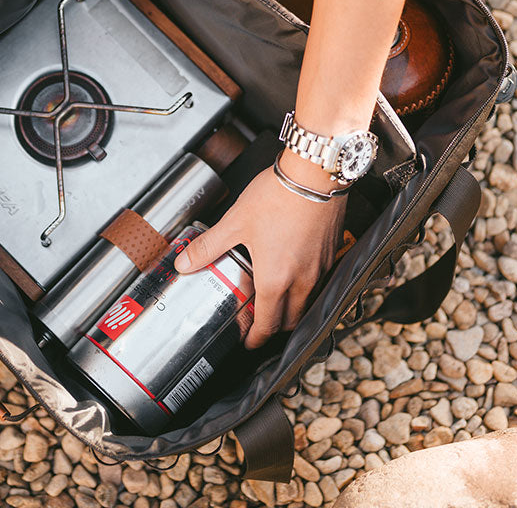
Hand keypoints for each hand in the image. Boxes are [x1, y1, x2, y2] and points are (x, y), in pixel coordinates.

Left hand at [174, 164, 345, 348]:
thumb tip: (183, 262)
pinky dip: (306, 286)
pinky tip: (294, 268)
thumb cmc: (277, 197)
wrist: (313, 174)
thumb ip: (208, 247)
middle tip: (258, 321)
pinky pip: (320, 282)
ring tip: (274, 295)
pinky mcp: (332, 253)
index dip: (256, 339)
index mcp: (276, 280)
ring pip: (307, 302)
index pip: (267, 325)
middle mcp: (303, 281)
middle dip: (274, 327)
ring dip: (292, 307)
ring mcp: (321, 268)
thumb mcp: (234, 223)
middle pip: (291, 321)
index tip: (248, 342)